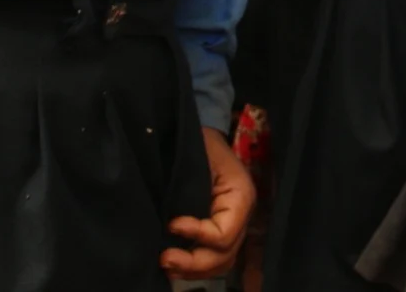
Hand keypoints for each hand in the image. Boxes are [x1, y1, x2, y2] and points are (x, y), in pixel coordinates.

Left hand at [163, 127, 253, 277]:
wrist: (203, 136)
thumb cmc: (201, 144)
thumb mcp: (199, 161)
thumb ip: (191, 193)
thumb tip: (173, 225)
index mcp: (240, 197)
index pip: (224, 234)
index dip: (198, 235)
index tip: (172, 224)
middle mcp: (241, 216)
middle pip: (224, 255)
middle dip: (194, 262)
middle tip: (164, 258)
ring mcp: (233, 225)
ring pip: (221, 262)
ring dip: (194, 269)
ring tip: (168, 264)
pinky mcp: (220, 229)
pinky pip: (214, 257)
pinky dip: (196, 266)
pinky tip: (175, 263)